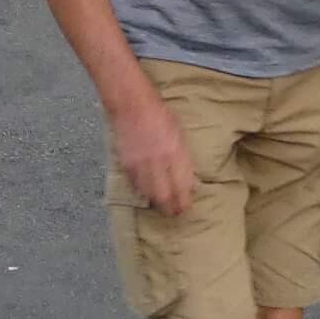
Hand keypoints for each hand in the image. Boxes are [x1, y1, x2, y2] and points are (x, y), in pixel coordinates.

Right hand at [110, 91, 196, 215]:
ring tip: (162, 206)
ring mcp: (141, 163)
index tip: (186, 208)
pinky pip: (136, 184)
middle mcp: (159, 161)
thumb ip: (185, 159)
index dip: (185, 201)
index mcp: (175, 153)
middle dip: (171, 208)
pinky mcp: (127, 163)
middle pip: (166, 195)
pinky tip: (147, 193)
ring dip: (157, 202)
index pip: (183, 186)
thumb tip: (192, 182)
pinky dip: (142, 191)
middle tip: (174, 214)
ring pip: (150, 193)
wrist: (132, 104)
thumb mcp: (180, 134)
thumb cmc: (160, 115)